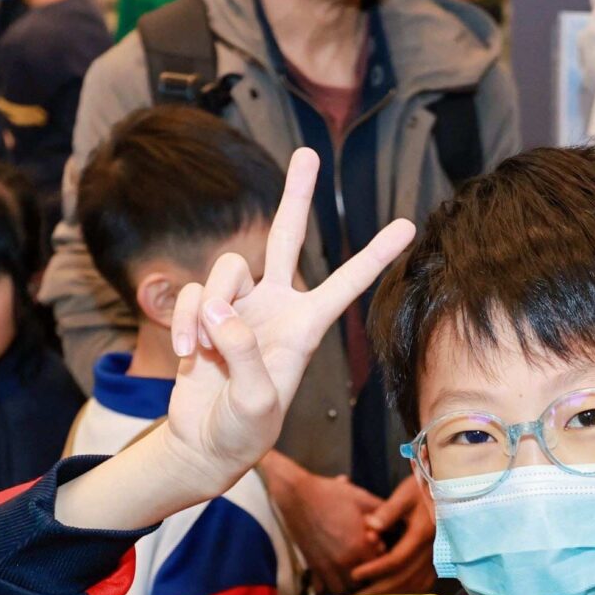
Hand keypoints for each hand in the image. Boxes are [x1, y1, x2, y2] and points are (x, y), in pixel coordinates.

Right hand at [56, 150, 414, 534]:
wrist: (203, 442)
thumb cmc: (242, 433)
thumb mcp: (255, 404)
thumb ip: (244, 356)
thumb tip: (222, 313)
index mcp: (304, 329)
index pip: (345, 285)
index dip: (374, 255)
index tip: (408, 225)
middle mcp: (276, 308)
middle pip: (287, 237)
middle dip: (296, 195)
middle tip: (307, 152)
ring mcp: (240, 306)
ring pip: (226, 270)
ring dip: (208, 308)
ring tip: (203, 352)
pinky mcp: (207, 312)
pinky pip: (195, 294)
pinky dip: (186, 322)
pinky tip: (187, 355)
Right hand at [262, 454, 383, 594]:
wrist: (297, 495)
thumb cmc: (331, 494)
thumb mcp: (363, 498)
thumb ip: (384, 513)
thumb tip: (401, 522)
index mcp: (359, 546)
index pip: (380, 569)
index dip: (384, 564)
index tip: (382, 557)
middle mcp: (343, 561)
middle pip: (364, 585)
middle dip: (370, 580)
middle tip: (372, 570)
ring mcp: (326, 566)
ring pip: (344, 592)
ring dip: (351, 587)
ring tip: (355, 577)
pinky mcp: (312, 566)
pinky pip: (323, 589)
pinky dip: (331, 588)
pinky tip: (336, 579)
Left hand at [353, 476, 435, 593]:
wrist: (451, 488)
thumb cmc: (424, 487)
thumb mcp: (405, 494)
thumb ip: (388, 511)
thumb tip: (370, 527)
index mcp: (423, 532)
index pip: (396, 560)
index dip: (375, 570)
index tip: (355, 574)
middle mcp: (434, 548)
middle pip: (405, 578)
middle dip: (379, 590)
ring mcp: (439, 556)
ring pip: (415, 584)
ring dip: (392, 594)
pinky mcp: (441, 560)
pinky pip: (424, 582)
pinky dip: (406, 590)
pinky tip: (390, 593)